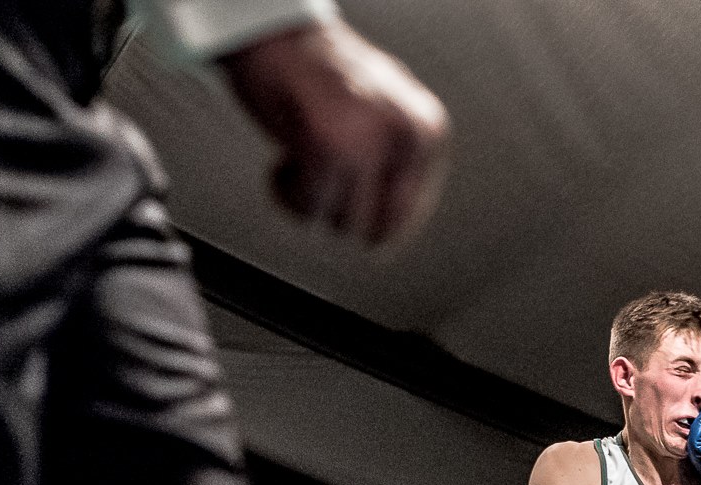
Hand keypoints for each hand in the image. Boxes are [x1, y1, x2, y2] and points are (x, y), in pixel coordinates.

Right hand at [220, 18, 449, 244]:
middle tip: (321, 172)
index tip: (344, 192)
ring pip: (338, 223)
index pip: (405, 218)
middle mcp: (406, 138)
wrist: (274, 33)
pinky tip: (284, 159)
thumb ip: (398, 166)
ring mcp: (368, 144)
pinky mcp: (327, 149)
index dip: (365, 215)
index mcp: (427, 132)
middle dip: (340, 212)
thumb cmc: (322, 73)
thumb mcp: (384, 116)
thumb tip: (390, 235)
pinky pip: (306, 208)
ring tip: (302, 157)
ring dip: (311, 200)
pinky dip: (286, 193)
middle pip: (374, 230)